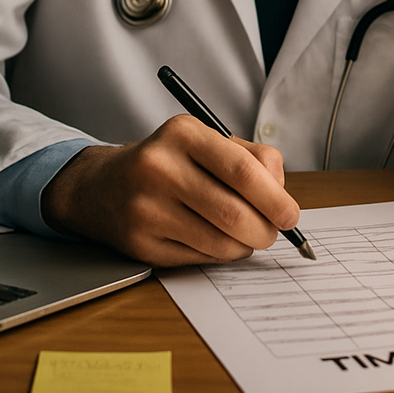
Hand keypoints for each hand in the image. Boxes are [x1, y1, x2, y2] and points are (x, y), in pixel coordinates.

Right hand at [40, 114, 299, 266]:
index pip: (242, 170)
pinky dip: (220, 255)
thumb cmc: (170, 162)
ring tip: (244, 235)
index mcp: (183, 134)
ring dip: (245, 246)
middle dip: (266, 230)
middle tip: (273, 232)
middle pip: (234, 213)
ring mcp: (146, 208)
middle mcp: (159, 168)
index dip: (274, 198)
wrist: (102, 186)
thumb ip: (253, 159)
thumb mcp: (207, 142)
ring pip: (220, 242)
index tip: (291, 215)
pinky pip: (200, 259)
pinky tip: (214, 240)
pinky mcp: (140, 243)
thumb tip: (282, 195)